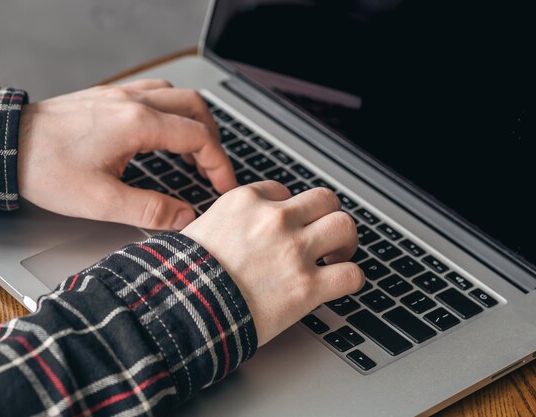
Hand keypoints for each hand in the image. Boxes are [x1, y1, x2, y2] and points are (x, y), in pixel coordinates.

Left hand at [17, 79, 236, 229]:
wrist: (5, 143)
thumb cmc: (46, 168)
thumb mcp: (101, 201)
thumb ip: (150, 209)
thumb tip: (186, 217)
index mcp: (137, 124)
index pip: (198, 137)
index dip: (219, 164)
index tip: (223, 186)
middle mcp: (133, 102)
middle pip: (195, 107)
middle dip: (213, 139)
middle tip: (214, 170)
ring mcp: (120, 95)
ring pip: (176, 95)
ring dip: (193, 121)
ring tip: (194, 152)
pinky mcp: (108, 97)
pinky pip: (154, 93)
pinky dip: (171, 111)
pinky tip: (163, 132)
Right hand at [182, 181, 363, 346]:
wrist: (183, 310)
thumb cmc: (184, 275)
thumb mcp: (200, 228)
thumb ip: (228, 220)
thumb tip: (239, 226)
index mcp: (246, 201)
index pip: (283, 191)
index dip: (288, 210)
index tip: (287, 226)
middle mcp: (274, 219)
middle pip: (325, 199)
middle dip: (327, 216)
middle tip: (324, 234)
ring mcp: (294, 251)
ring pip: (344, 226)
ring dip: (345, 241)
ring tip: (338, 255)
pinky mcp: (307, 286)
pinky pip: (351, 273)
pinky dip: (351, 278)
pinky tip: (341, 282)